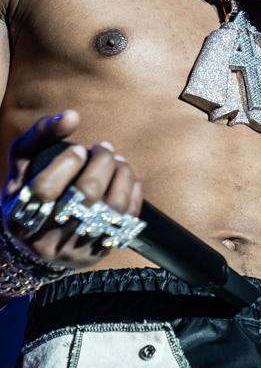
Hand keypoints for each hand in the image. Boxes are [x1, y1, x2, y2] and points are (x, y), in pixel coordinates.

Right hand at [2, 111, 141, 270]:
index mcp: (20, 218)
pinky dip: (133, 193)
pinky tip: (125, 179)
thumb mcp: (23, 165)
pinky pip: (128, 219)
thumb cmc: (29, 191)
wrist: (37, 243)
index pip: (45, 188)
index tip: (78, 149)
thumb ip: (39, 135)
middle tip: (103, 148)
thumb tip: (72, 115)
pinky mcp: (100, 252)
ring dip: (122, 174)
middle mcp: (47, 239)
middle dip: (102, 162)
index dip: (67, 163)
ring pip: (113, 206)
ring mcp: (76, 248)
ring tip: (117, 161)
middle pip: (86, 194)